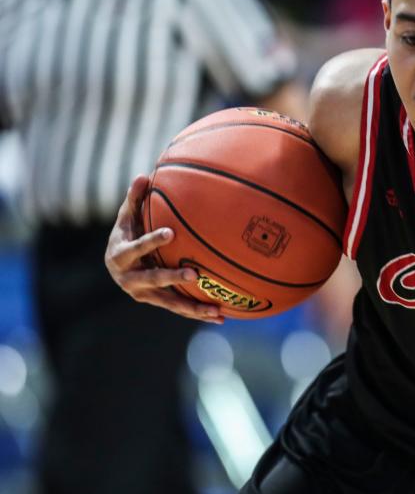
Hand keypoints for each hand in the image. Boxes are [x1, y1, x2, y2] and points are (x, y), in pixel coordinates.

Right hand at [104, 175, 223, 322]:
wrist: (115, 264)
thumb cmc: (126, 233)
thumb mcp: (127, 217)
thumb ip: (134, 199)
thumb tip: (143, 176)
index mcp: (121, 255)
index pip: (136, 247)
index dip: (152, 241)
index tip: (171, 233)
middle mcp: (129, 279)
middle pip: (153, 279)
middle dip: (172, 277)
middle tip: (194, 273)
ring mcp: (143, 294)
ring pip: (169, 302)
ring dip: (192, 307)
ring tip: (216, 310)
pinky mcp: (157, 302)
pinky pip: (179, 308)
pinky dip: (198, 313)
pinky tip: (221, 317)